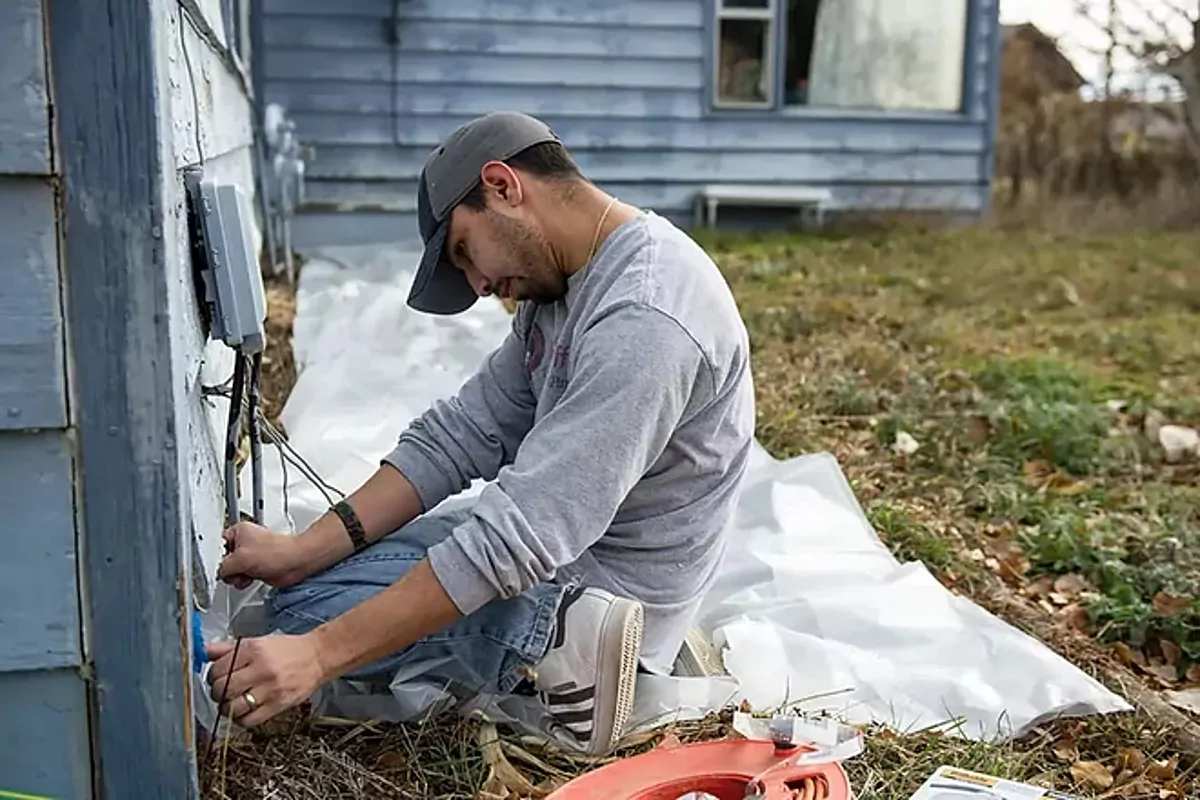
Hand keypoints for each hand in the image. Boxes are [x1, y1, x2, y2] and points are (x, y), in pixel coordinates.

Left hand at [205, 634, 324, 727]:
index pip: (217, 669)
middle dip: (216, 693)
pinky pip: (250, 720)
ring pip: (233, 707)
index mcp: (253, 650)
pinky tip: (244, 712)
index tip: (216, 678)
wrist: (317, 657)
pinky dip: (241, 719)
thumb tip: (204, 652)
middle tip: (222, 692)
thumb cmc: (287, 650)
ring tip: (231, 703)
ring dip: (226, 708)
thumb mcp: (257, 642)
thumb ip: (228, 648)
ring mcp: (271, 688)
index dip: (212, 676)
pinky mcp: (279, 704)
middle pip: (223, 688)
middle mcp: (261, 668)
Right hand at [218, 521, 307, 588]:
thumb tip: (217, 573)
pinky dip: (243, 580)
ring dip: (235, 576)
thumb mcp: (240, 559)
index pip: (216, 544)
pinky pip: (241, 575)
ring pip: (232, 570)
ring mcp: (250, 555)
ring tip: (244, 575)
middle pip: (222, 559)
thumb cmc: (277, 553)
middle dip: (227, 568)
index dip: (213, 557)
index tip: (214, 567)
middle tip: (234, 570)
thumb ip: (223, 566)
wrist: (296, 563)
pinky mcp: (256, 567)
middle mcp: (243, 542)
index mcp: (238, 531)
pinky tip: (249, 579)